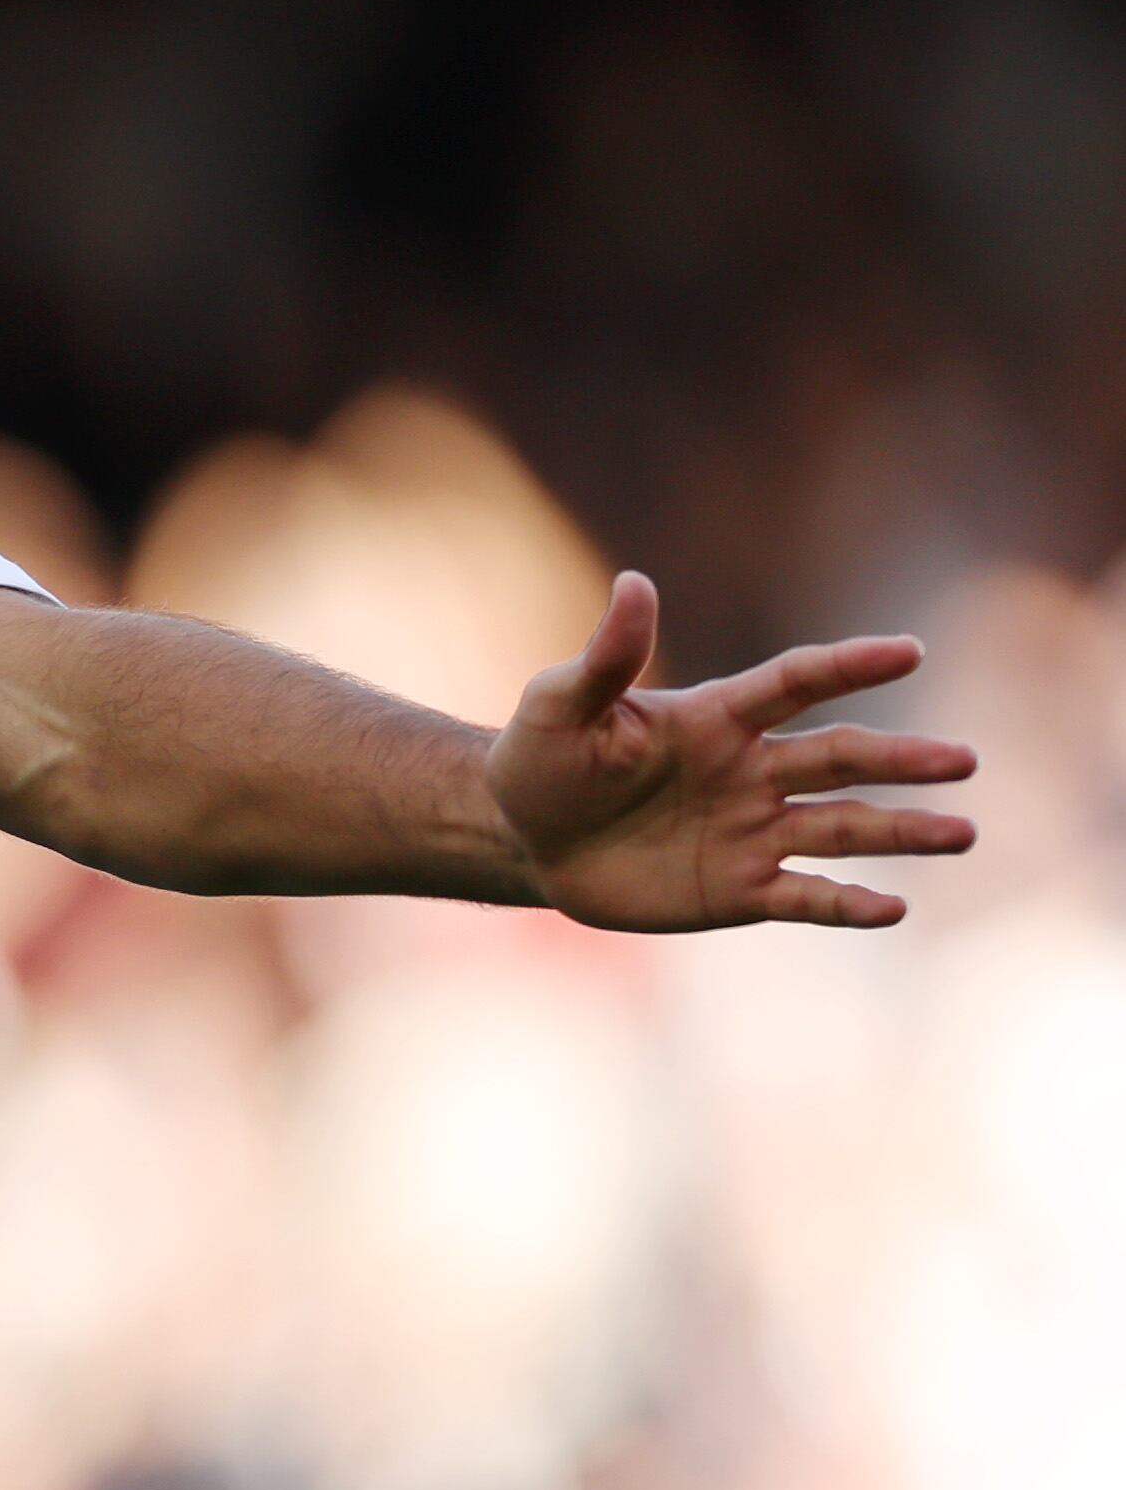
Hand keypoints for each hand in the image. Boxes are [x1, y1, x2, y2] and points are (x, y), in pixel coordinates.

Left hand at [490, 571, 976, 929]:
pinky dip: (848, 905)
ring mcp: (751, 831)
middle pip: (840, 759)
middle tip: (965, 759)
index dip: (850, 665)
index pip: (796, 683)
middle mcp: (750, 771)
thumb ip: (605, 657)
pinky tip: (894, 907)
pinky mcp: (740, 889)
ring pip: (843, 830)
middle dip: (902, 760)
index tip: (910, 649)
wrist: (525, 838)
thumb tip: (634, 582)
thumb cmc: (541, 759)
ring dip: (902, 832)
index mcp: (716, 718)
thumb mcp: (560, 705)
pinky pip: (806, 897)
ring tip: (963, 832)